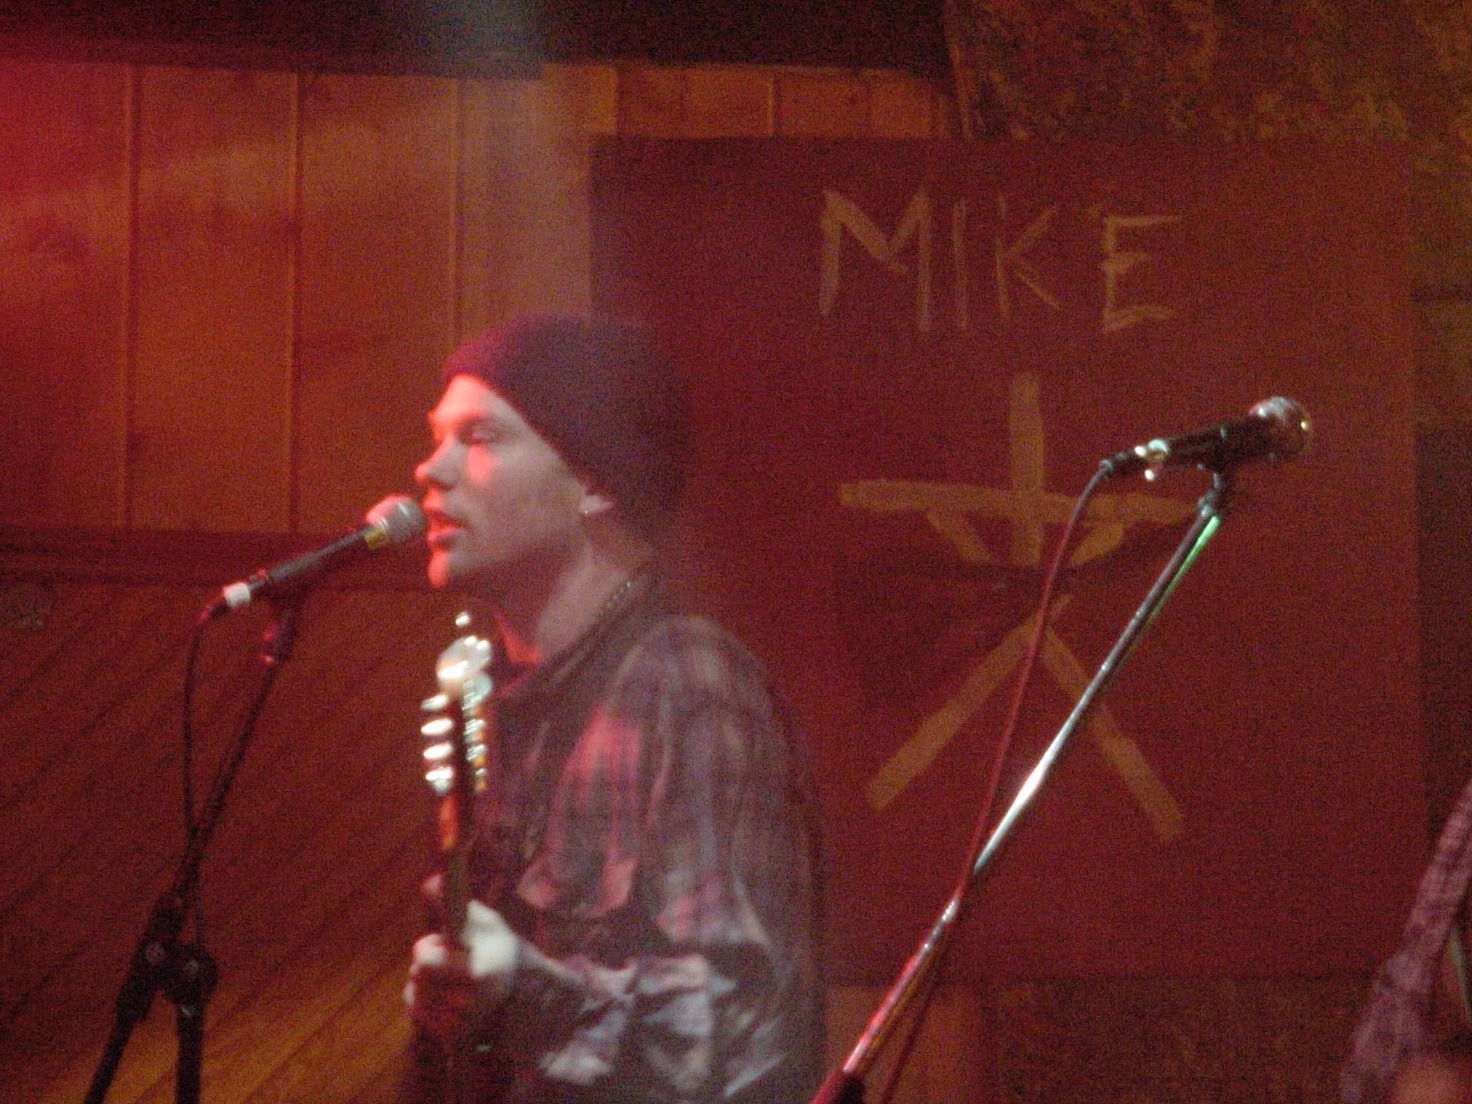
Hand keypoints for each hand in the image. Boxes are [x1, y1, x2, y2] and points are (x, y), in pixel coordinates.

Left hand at [404, 900, 517, 1039]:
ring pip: (414, 989)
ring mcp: (458, 1022)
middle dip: (428, 958)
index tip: (437, 945)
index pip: (428, 961)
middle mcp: (468, 1001)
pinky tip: (444, 991)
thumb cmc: (498, 948)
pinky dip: (424, 997)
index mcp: (479, 971)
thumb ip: (456, 902)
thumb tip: (429, 882)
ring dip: (425, 978)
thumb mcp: (486, 922)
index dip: (429, 949)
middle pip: (417, 971)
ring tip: (451, 975)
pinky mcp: (450, 1034)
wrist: (521, 992)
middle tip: (451, 955)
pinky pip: (415, 1008)